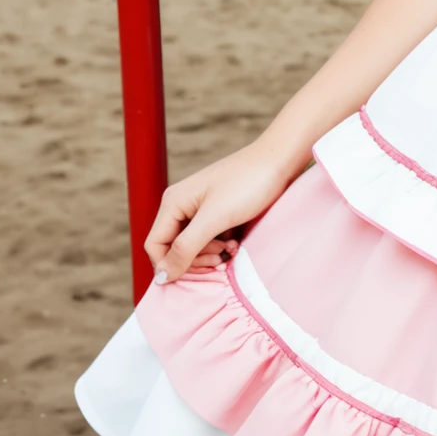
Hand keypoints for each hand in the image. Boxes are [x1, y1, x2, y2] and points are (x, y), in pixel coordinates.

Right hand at [146, 139, 303, 281]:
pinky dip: (221, 243)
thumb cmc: (249, 184)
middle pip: (174, 247)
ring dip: (210, 252)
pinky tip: (237, 241)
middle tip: (221, 258)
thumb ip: (185, 247)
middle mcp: (182, 204)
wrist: (281, 158)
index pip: (155, 246)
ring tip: (233, 248)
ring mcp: (201, 206)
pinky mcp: (219, 209)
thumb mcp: (215, 218)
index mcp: (173, 203)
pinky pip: (210, 236)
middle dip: (195, 259)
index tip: (202, 270)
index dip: (171, 264)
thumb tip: (161, 277)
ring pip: (193, 244)